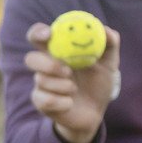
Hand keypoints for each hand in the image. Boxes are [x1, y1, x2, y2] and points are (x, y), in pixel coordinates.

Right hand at [23, 21, 120, 142]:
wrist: (94, 112)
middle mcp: (45, 66)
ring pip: (41, 81)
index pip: (38, 37)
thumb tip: (105, 30)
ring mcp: (40, 85)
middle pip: (31, 58)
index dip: (38, 33)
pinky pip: (46, 100)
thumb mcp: (109, 63)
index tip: (48, 34)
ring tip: (75, 89)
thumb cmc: (98, 83)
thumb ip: (110, 44)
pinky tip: (70, 103)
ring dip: (62, 86)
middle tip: (68, 71)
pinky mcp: (40, 102)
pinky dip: (62, 102)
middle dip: (47, 64)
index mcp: (56, 52)